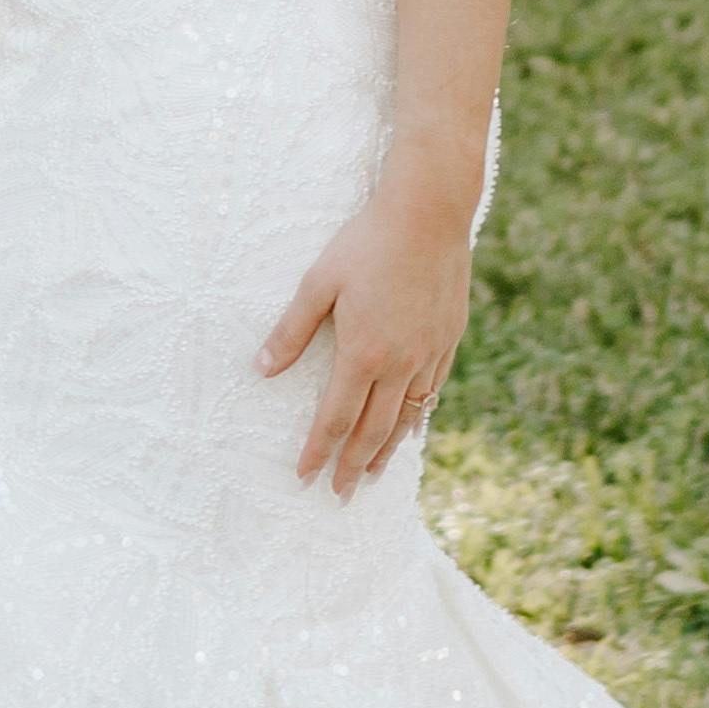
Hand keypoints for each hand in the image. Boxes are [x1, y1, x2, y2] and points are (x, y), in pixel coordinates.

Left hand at [258, 155, 473, 496]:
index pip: (336, 418)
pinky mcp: (448, 339)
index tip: (305, 476)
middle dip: (353, 466)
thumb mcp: (318, 283)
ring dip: (387, 451)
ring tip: (372, 476)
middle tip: (339, 493)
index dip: (318, 450)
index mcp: (363, 353)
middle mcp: (399, 363)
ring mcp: (428, 353)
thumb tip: (260, 370)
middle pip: (374, 431)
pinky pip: (432, 390)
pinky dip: (418, 416)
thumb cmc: (366, 243)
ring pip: (407, 417)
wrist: (429, 214)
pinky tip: (410, 426)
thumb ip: (290, 332)